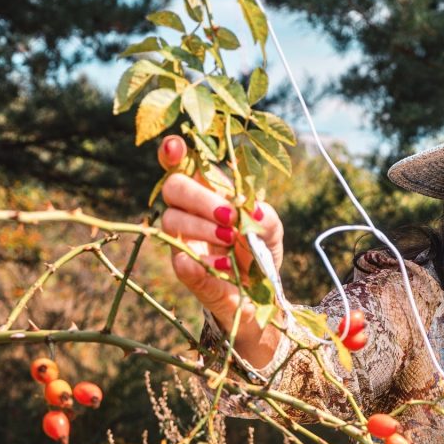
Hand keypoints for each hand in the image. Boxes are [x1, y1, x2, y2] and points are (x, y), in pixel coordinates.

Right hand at [158, 135, 284, 367]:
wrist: (263, 297)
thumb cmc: (261, 252)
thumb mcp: (271, 230)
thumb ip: (265, 216)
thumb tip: (251, 211)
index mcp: (209, 195)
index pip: (182, 167)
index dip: (174, 154)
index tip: (174, 146)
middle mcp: (190, 214)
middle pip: (173, 188)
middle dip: (201, 198)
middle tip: (229, 217)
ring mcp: (184, 242)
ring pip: (171, 221)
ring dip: (202, 228)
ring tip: (231, 241)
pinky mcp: (187, 274)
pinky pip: (180, 262)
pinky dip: (196, 261)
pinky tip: (220, 264)